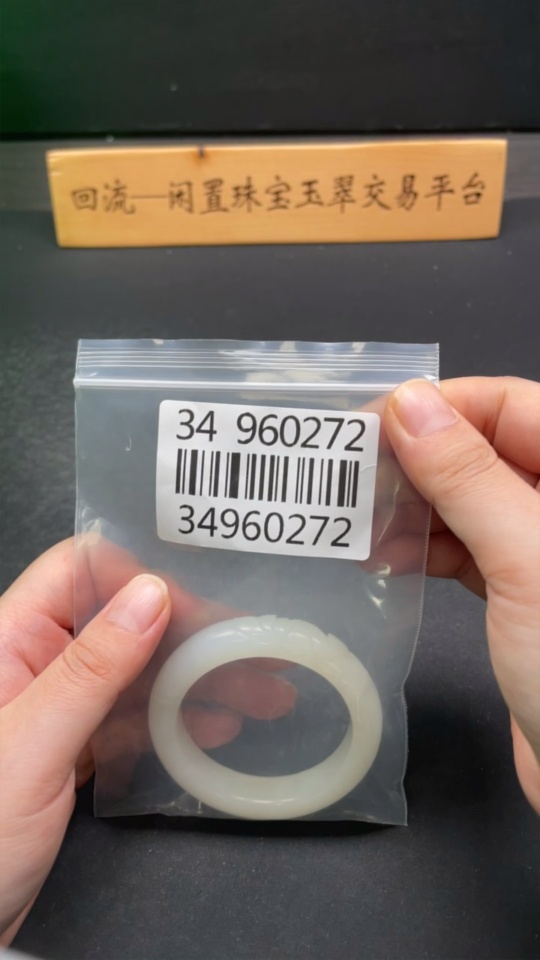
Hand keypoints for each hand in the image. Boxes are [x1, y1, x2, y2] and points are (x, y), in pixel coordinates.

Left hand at [0, 540, 294, 943]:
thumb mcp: (31, 745)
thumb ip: (91, 669)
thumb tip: (151, 594)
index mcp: (9, 639)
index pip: (80, 572)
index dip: (141, 578)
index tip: (202, 608)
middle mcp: (33, 663)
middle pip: (120, 622)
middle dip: (191, 634)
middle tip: (257, 650)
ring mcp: (54, 708)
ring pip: (134, 673)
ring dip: (196, 679)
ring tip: (263, 692)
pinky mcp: (70, 751)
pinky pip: (130, 720)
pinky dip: (175, 720)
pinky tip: (215, 726)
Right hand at [383, 376, 539, 813]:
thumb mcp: (526, 558)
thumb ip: (469, 476)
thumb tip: (410, 405)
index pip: (512, 406)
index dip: (443, 407)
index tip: (376, 422)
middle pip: (488, 451)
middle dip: (422, 459)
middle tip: (357, 475)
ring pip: (473, 502)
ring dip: (418, 507)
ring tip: (365, 523)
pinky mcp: (526, 598)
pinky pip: (472, 550)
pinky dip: (430, 549)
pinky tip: (392, 558)